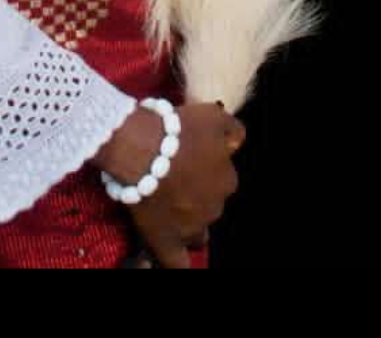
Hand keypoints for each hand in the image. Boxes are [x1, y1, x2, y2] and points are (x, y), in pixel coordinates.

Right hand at [100, 100, 245, 269]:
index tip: (188, 162)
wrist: (142, 147)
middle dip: (197, 196)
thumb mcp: (213, 116)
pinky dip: (177, 262)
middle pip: (209, 205)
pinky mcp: (168, 243)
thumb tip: (238, 144)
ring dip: (189, 223)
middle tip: (175, 181)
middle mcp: (215, 206)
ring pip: (197, 233)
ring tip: (168, 210)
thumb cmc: (177, 128)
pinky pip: (177, 264)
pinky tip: (169, 254)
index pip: (222, 179)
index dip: (204, 170)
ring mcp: (192, 228)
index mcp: (227, 179)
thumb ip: (232, 130)